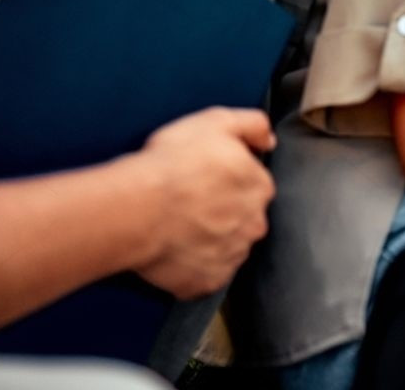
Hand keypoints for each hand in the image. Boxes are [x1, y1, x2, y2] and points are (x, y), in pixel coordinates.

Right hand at [130, 107, 276, 298]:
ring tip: (177, 227)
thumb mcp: (216, 121)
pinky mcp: (206, 281)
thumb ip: (252, 125)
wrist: (137, 209)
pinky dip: (192, 266)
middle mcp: (254, 225)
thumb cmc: (172, 165)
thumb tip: (267, 139)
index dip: (227, 180)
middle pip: (243, 218)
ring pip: (226, 247)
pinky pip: (204, 275)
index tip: (204, 179)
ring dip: (208, 239)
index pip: (253, 185)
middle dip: (221, 212)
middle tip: (188, 204)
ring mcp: (231, 256)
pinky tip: (173, 250)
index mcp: (259, 188)